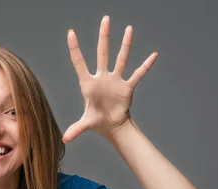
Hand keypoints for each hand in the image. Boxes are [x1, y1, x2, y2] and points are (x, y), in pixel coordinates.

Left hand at [62, 15, 156, 142]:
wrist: (112, 126)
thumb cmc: (97, 121)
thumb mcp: (85, 124)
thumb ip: (76, 129)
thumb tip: (64, 140)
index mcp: (89, 84)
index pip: (80, 63)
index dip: (75, 49)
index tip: (71, 33)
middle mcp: (102, 78)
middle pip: (102, 53)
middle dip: (104, 36)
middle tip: (105, 19)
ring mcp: (115, 81)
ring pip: (120, 59)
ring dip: (125, 44)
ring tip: (129, 28)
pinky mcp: (127, 87)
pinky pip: (138, 75)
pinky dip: (145, 66)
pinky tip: (153, 55)